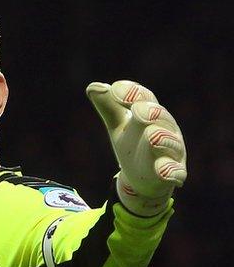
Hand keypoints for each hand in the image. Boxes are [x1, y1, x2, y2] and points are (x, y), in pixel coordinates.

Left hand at [86, 80, 186, 215]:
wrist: (144, 180)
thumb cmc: (134, 145)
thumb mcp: (119, 126)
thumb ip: (109, 107)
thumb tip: (93, 86)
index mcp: (151, 114)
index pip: (145, 98)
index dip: (132, 93)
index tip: (114, 90)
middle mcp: (165, 129)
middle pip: (161, 117)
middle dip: (151, 112)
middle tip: (138, 110)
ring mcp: (171, 152)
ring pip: (170, 143)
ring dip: (162, 139)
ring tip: (152, 136)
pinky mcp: (173, 173)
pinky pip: (175, 171)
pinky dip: (171, 170)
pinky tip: (164, 170)